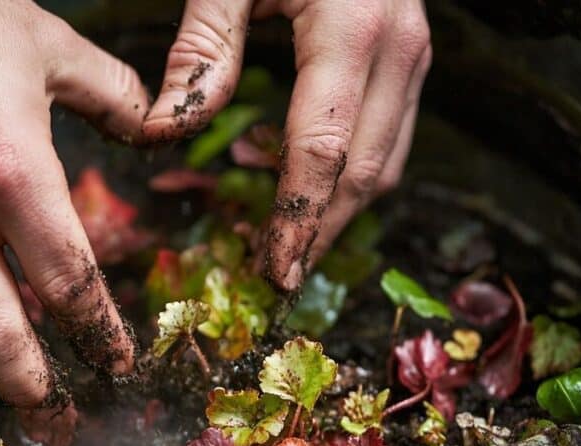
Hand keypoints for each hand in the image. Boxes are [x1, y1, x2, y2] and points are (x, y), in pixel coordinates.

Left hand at [142, 0, 431, 291]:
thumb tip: (165, 131)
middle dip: (320, 235)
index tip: (272, 273)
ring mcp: (414, 55)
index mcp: (353, 29)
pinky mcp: (408, 58)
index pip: (324, 151)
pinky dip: (343, 172)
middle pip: (364, 173)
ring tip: (281, 244)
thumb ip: (201, 47)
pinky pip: (384, 135)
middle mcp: (399, 50)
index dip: (297, 221)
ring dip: (334, 212)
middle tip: (275, 280)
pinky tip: (289, 177)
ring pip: (385, 163)